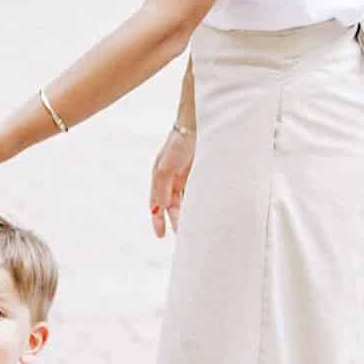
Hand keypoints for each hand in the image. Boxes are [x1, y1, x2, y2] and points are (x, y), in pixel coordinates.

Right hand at [150, 123, 195, 239]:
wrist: (199, 125)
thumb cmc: (178, 143)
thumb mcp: (165, 167)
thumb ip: (160, 189)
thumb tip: (158, 210)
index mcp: (160, 178)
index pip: (157, 205)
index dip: (158, 220)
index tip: (161, 236)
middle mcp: (173, 180)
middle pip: (172, 207)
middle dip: (176, 222)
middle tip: (184, 237)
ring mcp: (188, 178)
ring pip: (186, 203)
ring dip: (188, 215)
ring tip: (196, 230)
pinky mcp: (202, 175)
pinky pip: (199, 195)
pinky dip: (199, 205)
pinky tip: (206, 213)